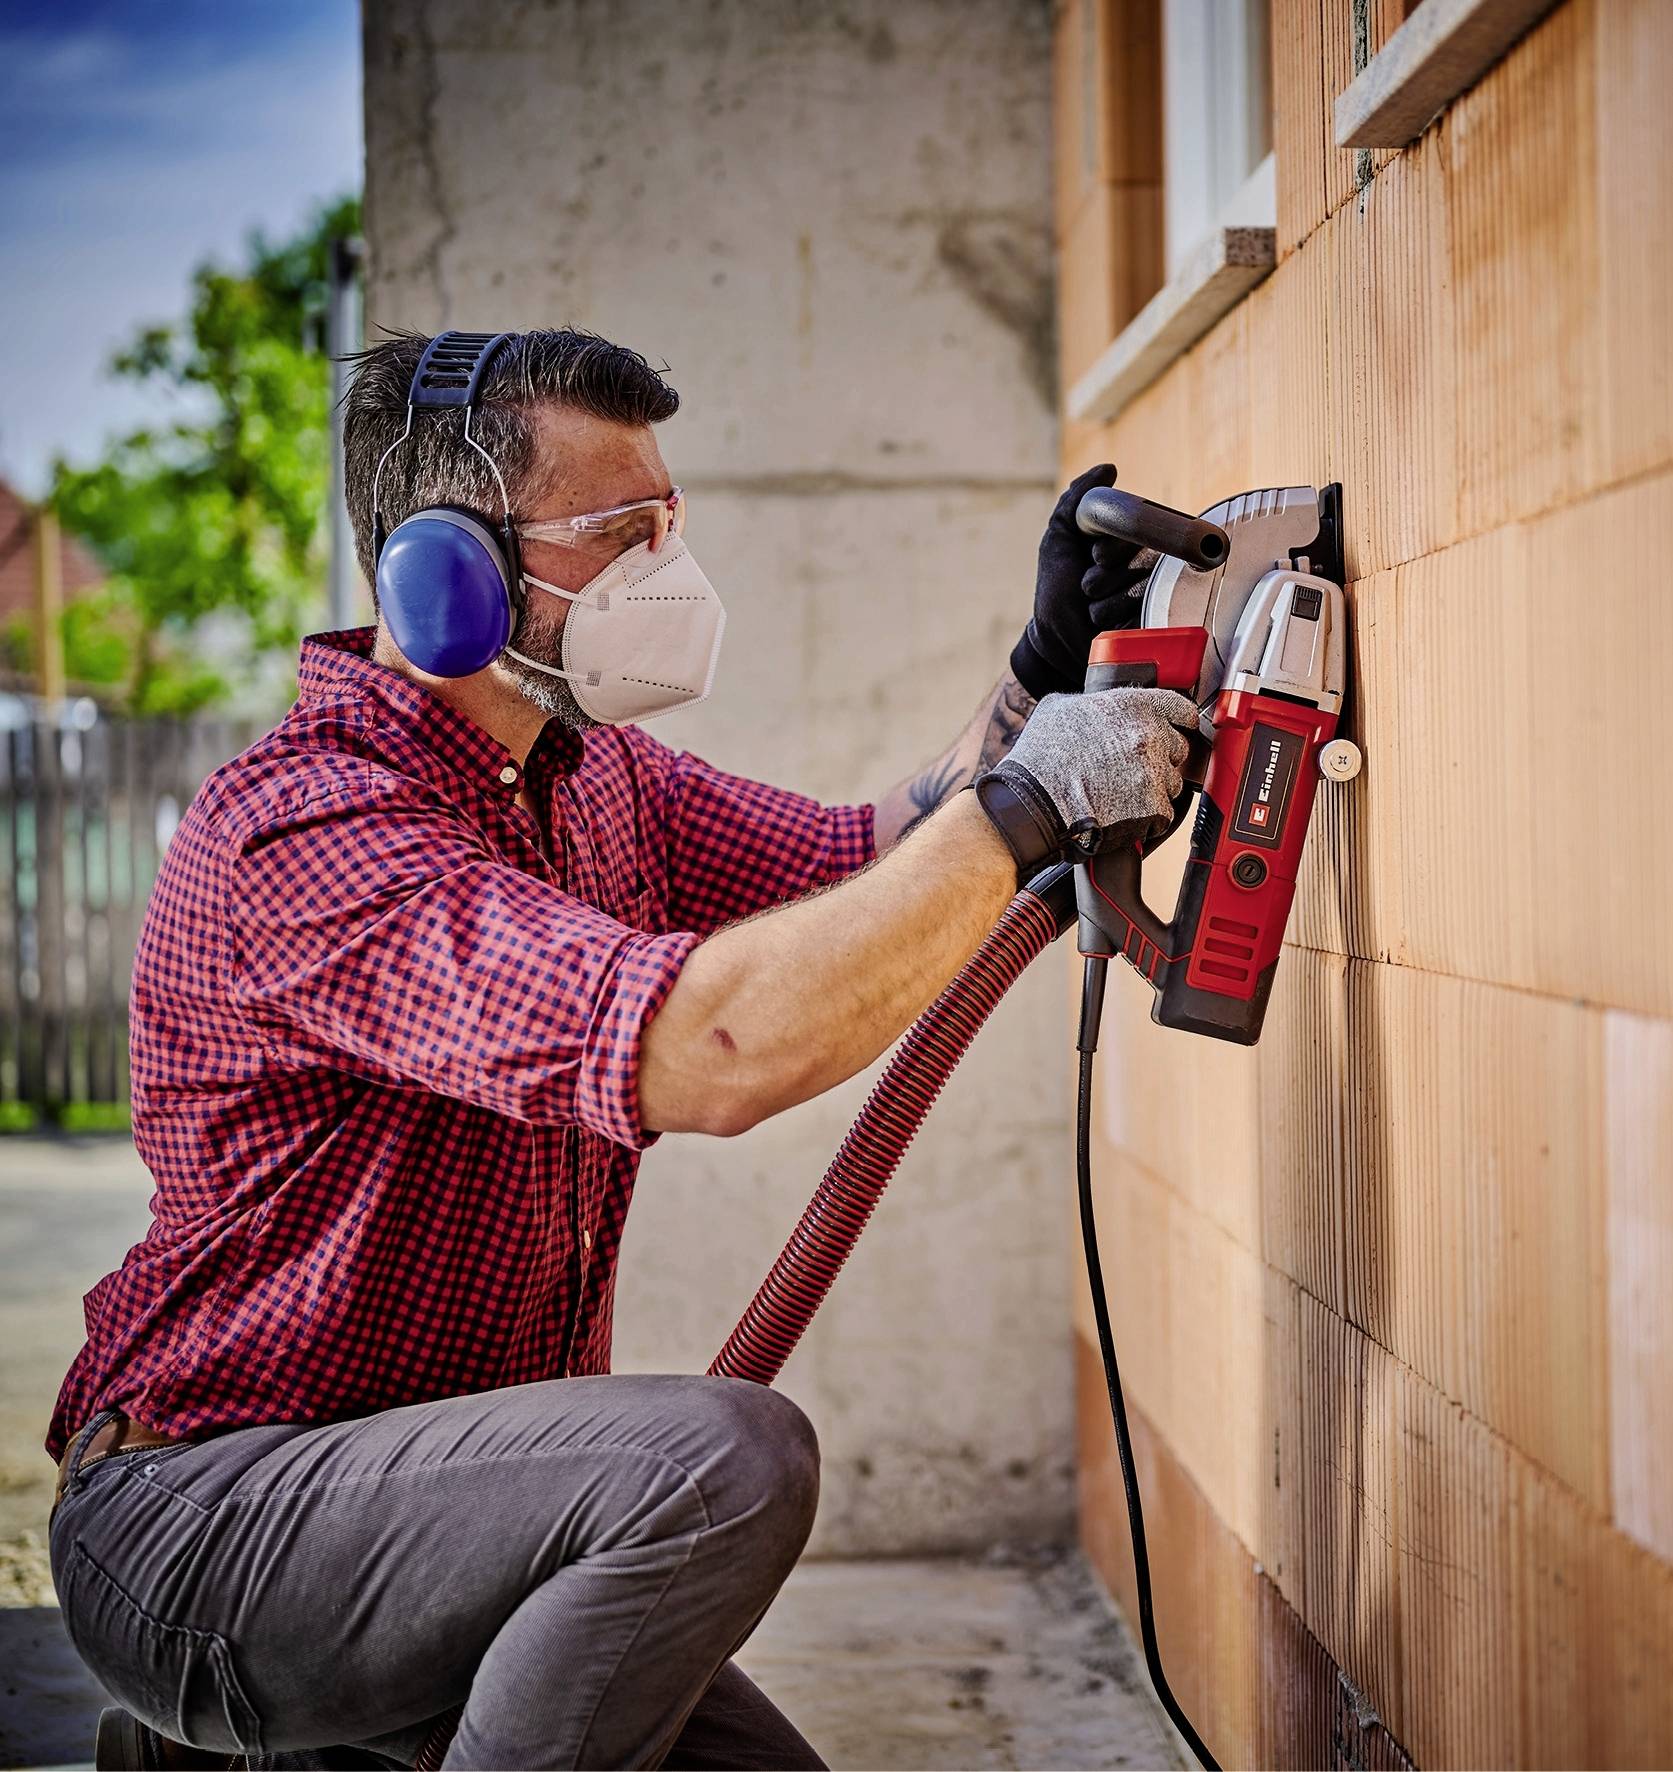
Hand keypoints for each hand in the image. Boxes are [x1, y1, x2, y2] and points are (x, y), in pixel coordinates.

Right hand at [972, 687, 1197, 879]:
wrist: (1032, 804)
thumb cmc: (1040, 758)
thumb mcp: (1058, 709)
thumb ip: (1091, 704)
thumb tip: (1097, 707)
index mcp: (1132, 706)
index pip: (1180, 708)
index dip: (1178, 721)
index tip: (1176, 729)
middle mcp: (1150, 736)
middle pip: (1177, 749)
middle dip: (1160, 758)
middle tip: (1131, 769)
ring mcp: (1154, 773)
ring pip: (1171, 783)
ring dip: (1152, 789)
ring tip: (1119, 795)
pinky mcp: (1154, 809)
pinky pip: (1162, 813)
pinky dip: (1146, 818)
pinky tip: (1121, 814)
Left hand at [1010, 464, 1154, 700]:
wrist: (1054, 640)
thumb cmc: (1058, 588)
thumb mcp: (1059, 538)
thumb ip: (1076, 501)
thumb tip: (1110, 469)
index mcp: (1134, 538)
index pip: (1142, 526)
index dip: (1114, 544)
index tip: (1093, 556)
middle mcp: (1153, 561)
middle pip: (1144, 554)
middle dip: (1105, 571)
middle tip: (1088, 584)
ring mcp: (1159, 594)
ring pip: (1140, 583)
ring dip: (1105, 596)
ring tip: (1092, 605)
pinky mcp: (1159, 622)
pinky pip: (1139, 609)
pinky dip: (1110, 614)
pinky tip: (1103, 624)